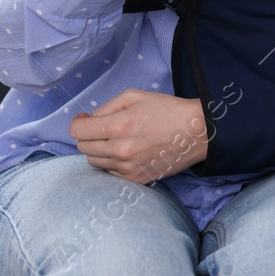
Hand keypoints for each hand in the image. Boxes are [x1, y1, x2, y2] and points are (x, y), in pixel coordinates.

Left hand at [69, 89, 207, 182]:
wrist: (197, 132)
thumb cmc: (167, 110)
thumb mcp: (135, 96)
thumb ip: (107, 107)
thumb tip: (91, 120)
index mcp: (119, 125)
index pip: (77, 131)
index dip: (78, 122)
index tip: (85, 119)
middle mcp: (120, 149)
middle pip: (83, 147)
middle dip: (88, 136)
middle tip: (103, 129)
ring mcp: (127, 167)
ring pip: (94, 162)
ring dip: (100, 150)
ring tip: (117, 141)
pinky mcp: (136, 179)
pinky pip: (110, 173)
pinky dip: (113, 163)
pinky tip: (127, 153)